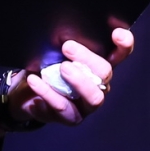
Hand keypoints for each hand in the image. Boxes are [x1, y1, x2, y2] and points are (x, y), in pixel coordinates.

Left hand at [0, 29, 133, 127]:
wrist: (25, 94)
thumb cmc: (44, 68)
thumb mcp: (52, 52)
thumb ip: (62, 44)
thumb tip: (62, 33)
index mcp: (99, 65)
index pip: (120, 54)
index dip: (124, 44)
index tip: (117, 33)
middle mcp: (99, 85)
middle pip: (105, 72)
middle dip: (88, 58)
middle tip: (67, 47)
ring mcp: (87, 104)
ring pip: (93, 96)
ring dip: (78, 81)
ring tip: (60, 68)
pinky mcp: (72, 117)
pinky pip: (63, 107)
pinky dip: (48, 93)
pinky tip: (34, 81)